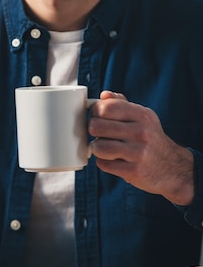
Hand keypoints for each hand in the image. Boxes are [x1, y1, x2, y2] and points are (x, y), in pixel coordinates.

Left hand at [88, 91, 194, 205]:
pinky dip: (103, 162)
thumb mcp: (142, 118)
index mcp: (142, 115)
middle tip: (98, 133)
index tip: (96, 116)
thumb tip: (104, 95)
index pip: (107, 107)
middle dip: (93, 130)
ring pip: (98, 147)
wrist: (173, 168)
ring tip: (103, 147)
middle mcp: (141, 132)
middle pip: (97, 126)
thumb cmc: (150, 139)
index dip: (95, 111)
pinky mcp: (134, 171)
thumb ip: (122, 104)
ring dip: (96, 148)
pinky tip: (111, 160)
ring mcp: (138, 153)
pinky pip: (104, 164)